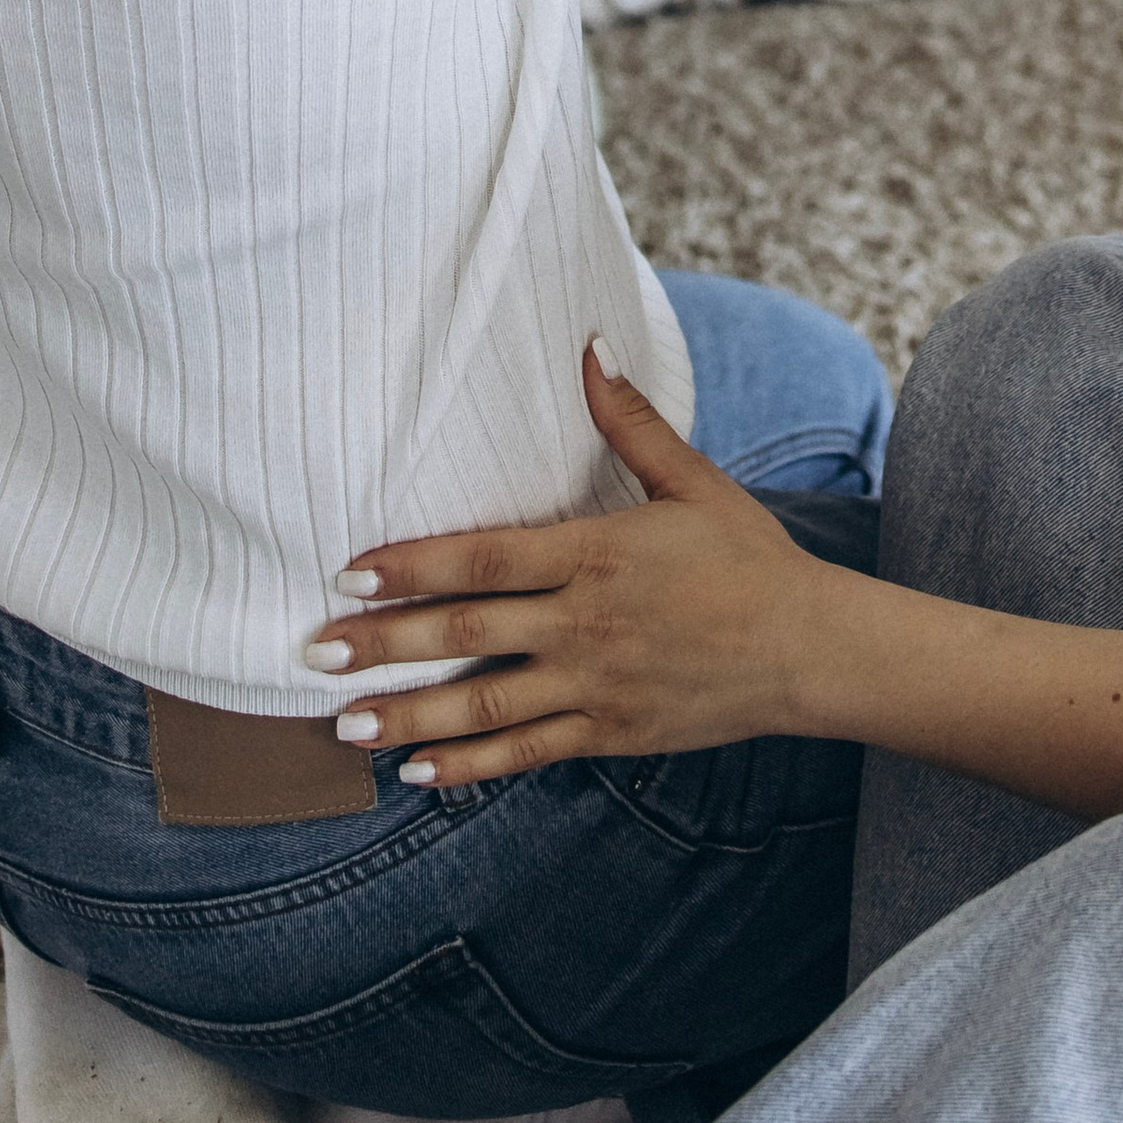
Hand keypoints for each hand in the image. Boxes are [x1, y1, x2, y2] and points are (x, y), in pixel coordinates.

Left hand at [305, 347, 834, 783]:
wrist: (808, 648)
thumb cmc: (748, 556)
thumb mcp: (695, 480)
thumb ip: (631, 422)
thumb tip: (590, 347)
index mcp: (600, 553)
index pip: (486, 559)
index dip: (415, 566)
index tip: (351, 573)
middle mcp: (588, 624)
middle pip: (468, 636)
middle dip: (385, 645)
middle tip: (314, 652)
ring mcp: (597, 686)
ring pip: (486, 707)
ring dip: (410, 718)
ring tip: (343, 727)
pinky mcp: (611, 734)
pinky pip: (527, 754)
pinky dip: (470, 768)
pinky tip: (419, 775)